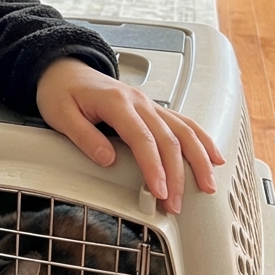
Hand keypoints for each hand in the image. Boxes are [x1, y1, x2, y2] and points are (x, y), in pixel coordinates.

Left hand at [35, 56, 224, 213]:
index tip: (158, 191)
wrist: (64, 70)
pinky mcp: (152, 109)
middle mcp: (138, 101)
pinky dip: (202, 140)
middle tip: (174, 203)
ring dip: (198, 159)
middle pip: (168, 139)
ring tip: (207, 186)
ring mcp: (148, 104)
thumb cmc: (61, 92)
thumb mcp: (60, 114)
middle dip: (176, 175)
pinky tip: (214, 157)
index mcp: (115, 102)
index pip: (142, 138)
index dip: (153, 167)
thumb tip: (107, 160)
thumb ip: (84, 136)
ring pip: (184, 130)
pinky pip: (183, 123)